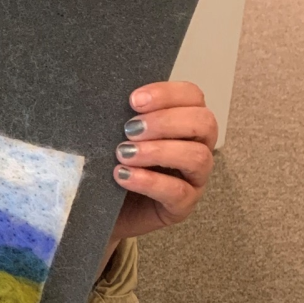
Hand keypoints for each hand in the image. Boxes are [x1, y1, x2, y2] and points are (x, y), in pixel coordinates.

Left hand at [110, 81, 216, 242]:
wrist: (99, 208)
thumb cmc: (111, 164)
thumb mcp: (114, 134)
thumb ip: (121, 115)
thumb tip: (111, 96)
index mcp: (184, 122)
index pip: (192, 96)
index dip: (167, 94)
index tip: (133, 100)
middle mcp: (196, 147)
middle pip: (204, 123)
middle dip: (165, 122)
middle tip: (130, 129)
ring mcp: (193, 178)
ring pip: (197, 157)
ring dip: (158, 151)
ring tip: (123, 153)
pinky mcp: (182, 206)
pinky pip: (178, 191)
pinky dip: (149, 181)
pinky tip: (123, 176)